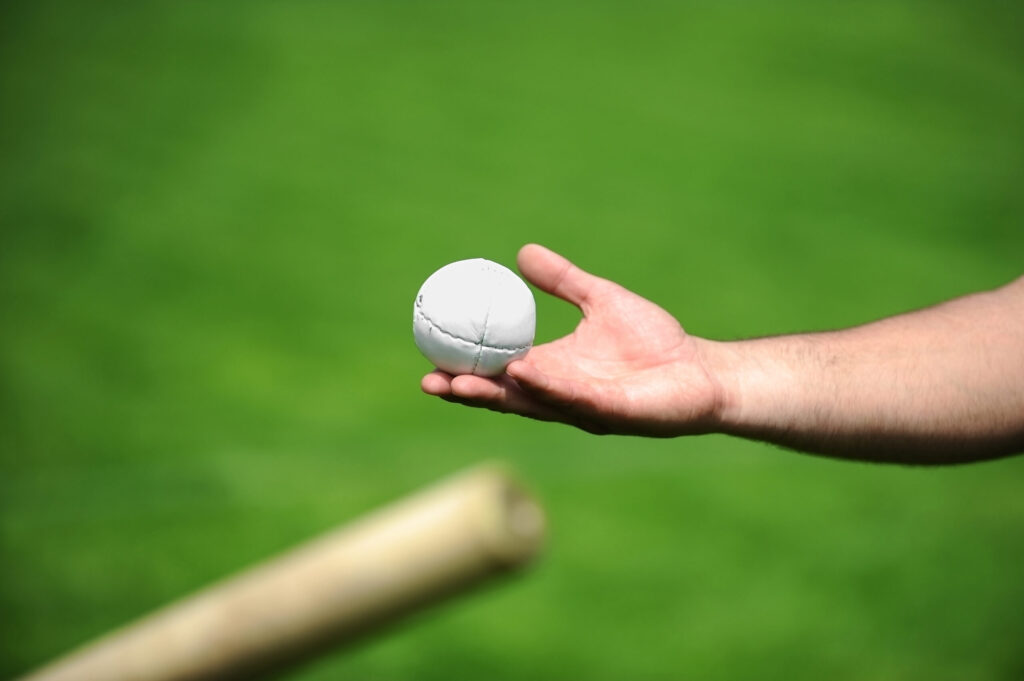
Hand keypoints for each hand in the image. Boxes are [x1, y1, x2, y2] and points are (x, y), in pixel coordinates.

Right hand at [421, 244, 723, 435]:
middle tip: (430, 381)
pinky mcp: (614, 413)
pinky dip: (549, 387)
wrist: (701, 368)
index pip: (501, 374)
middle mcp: (561, 395)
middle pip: (505, 396)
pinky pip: (576, 399)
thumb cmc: (654, 341)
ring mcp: (584, 408)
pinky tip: (525, 372)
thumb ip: (563, 281)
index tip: (429, 359)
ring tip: (462, 381)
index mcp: (553, 371)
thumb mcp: (599, 299)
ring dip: (499, 393)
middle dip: (467, 392)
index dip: (465, 370)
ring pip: (533, 402)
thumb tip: (522, 253)